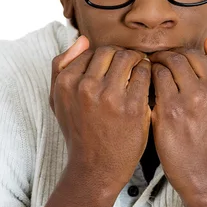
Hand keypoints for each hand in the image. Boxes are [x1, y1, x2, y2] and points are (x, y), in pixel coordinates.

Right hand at [49, 36, 151, 190]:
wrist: (95, 168)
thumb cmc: (78, 131)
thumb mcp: (58, 99)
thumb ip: (62, 66)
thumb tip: (82, 39)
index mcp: (67, 82)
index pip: (92, 51)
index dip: (106, 57)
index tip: (113, 67)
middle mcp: (86, 87)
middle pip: (111, 51)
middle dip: (123, 56)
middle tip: (130, 66)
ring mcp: (110, 97)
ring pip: (129, 58)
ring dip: (137, 61)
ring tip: (139, 71)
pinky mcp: (133, 107)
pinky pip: (145, 74)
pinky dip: (148, 75)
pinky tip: (147, 84)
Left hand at [147, 35, 206, 197]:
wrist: (206, 173)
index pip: (203, 54)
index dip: (184, 58)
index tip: (174, 65)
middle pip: (185, 55)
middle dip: (169, 57)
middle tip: (157, 63)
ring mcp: (194, 97)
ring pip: (169, 62)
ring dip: (157, 63)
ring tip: (150, 71)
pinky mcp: (171, 108)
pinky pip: (155, 77)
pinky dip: (148, 77)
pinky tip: (145, 85)